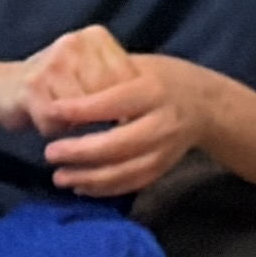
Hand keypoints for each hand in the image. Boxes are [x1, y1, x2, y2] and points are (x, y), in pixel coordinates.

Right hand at [21, 25, 138, 130]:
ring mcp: (51, 62)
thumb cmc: (53, 87)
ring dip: (72, 125)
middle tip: (82, 120)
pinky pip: (56, 120)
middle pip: (105, 94)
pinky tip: (44, 121)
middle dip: (97, 116)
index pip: (127, 77)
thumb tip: (147, 112)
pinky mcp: (31, 86)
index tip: (122, 120)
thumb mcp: (89, 75)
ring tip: (60, 119)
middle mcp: (74, 43)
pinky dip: (52, 129)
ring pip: (82, 110)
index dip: (126, 105)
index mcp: (95, 37)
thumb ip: (116, 84)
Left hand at [38, 53, 218, 197]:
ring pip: (126, 170)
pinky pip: (133, 183)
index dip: (82, 109)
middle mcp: (162, 122)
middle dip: (81, 152)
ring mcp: (166, 149)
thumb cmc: (161, 79)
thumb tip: (63, 96)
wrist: (205, 104)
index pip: (114, 102)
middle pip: (120, 143)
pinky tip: (81, 187)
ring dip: (89, 178)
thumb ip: (106, 79)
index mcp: (153, 90)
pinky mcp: (164, 167)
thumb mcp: (138, 67)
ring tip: (59, 177)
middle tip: (50, 153)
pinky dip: (105, 189)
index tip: (52, 111)